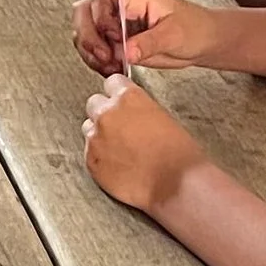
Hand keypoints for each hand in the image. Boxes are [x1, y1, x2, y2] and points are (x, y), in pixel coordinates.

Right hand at [71, 0, 220, 74]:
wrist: (203, 42)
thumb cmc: (195, 28)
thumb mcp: (174, 34)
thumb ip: (149, 42)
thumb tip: (126, 51)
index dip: (101, 19)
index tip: (114, 37)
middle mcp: (122, 9)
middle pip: (85, 14)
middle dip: (88, 36)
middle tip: (103, 55)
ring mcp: (118, 26)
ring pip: (86, 34)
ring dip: (91, 52)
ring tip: (109, 65)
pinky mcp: (119, 44)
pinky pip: (96, 51)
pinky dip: (97, 62)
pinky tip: (111, 69)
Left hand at [82, 74, 199, 216]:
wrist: (174, 183)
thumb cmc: (177, 153)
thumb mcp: (162, 116)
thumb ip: (139, 108)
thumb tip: (131, 113)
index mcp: (128, 97)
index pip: (112, 83)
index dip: (117, 93)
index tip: (120, 101)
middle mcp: (107, 114)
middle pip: (94, 103)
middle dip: (105, 113)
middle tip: (119, 128)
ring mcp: (96, 138)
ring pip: (88, 128)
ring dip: (100, 134)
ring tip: (119, 149)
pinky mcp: (91, 161)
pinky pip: (89, 152)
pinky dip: (100, 156)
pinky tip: (118, 164)